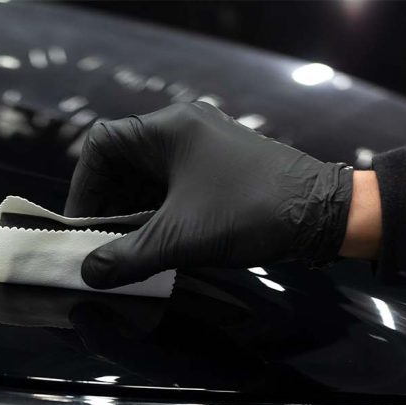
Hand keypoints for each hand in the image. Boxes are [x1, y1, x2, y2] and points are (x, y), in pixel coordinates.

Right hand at [65, 102, 354, 288]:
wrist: (325, 215)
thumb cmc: (251, 213)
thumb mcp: (179, 239)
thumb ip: (127, 258)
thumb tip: (89, 274)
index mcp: (169, 129)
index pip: (102, 146)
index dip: (83, 186)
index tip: (80, 224)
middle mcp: (184, 129)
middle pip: (123, 162)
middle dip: (107, 204)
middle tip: (98, 243)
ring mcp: (204, 147)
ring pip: (148, 178)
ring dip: (131, 212)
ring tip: (124, 249)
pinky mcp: (221, 168)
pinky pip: (173, 186)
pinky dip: (157, 213)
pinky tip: (154, 243)